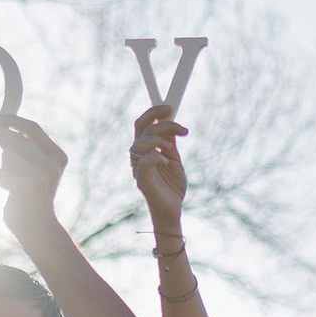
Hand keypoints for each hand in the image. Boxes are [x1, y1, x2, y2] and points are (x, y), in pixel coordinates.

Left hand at [0, 114, 66, 228]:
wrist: (38, 228)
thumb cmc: (30, 196)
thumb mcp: (33, 168)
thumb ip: (22, 149)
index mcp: (57, 156)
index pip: (33, 129)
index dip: (12, 120)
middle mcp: (52, 163)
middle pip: (17, 138)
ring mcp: (40, 175)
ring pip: (8, 155)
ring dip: (2, 165)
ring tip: (10, 181)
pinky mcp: (26, 186)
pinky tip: (8, 191)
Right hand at [130, 103, 187, 225]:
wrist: (173, 210)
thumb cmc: (172, 186)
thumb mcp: (174, 159)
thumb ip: (170, 143)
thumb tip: (171, 123)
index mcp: (144, 150)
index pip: (143, 125)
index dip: (153, 112)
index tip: (169, 106)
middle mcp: (137, 156)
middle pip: (141, 127)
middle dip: (158, 119)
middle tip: (177, 121)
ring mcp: (137, 168)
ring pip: (141, 142)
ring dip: (160, 139)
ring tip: (172, 149)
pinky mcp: (141, 180)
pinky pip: (145, 161)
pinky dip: (158, 156)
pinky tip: (167, 163)